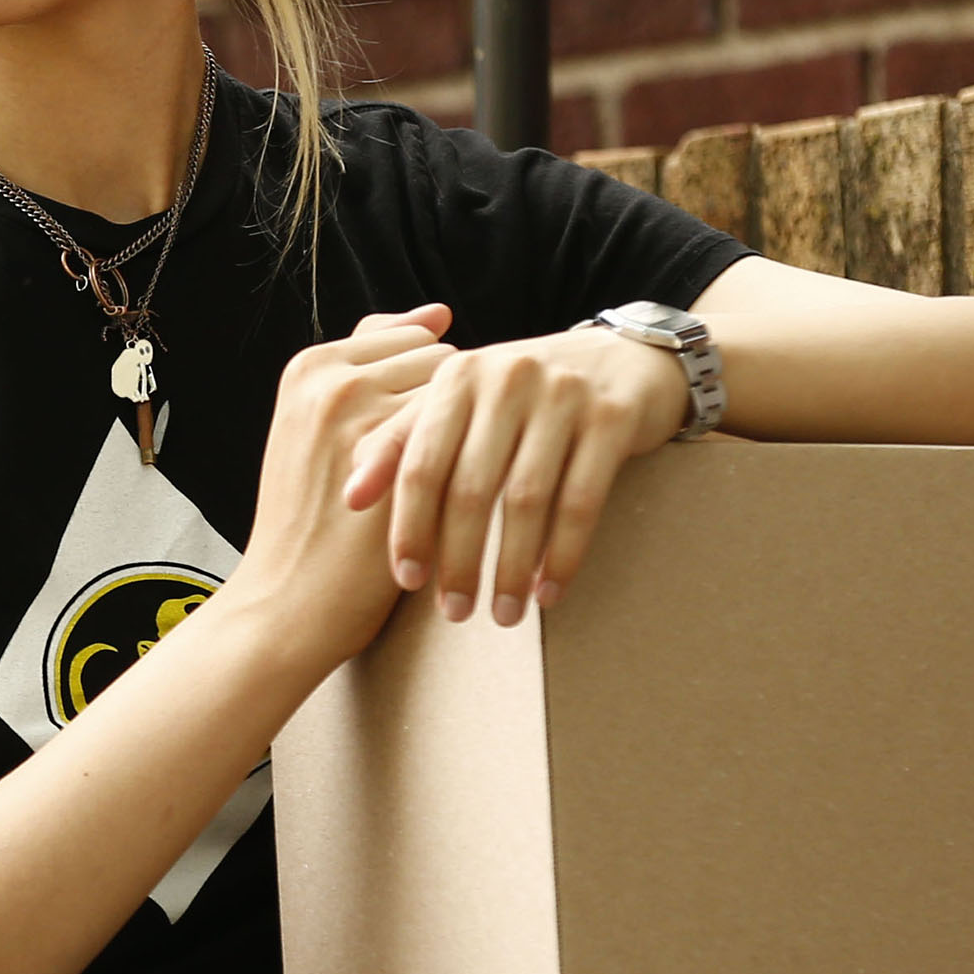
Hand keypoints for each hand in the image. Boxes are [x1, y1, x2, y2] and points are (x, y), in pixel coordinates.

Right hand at [222, 304, 456, 660]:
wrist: (287, 604)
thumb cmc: (310, 523)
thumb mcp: (316, 429)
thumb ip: (369, 368)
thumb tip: (442, 312)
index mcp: (308, 366)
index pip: (407, 338)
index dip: (424, 387)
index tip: (421, 432)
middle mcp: (333, 380)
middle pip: (439, 359)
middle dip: (455, 403)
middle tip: (450, 458)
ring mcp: (367, 420)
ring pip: (463, 396)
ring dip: (476, 430)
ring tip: (469, 477)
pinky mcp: (402, 464)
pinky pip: (472, 437)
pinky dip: (485, 460)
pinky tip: (484, 492)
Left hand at [343, 324, 686, 625]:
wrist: (624, 359)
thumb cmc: (524, 397)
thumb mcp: (462, 403)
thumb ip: (404, 440)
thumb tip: (349, 496)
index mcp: (458, 377)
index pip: (420, 462)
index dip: (410, 526)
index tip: (406, 581)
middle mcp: (506, 379)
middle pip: (471, 487)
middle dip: (459, 559)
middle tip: (454, 612)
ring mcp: (563, 396)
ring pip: (526, 500)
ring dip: (512, 567)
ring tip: (504, 614)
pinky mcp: (612, 418)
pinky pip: (581, 500)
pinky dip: (563, 553)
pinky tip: (550, 591)